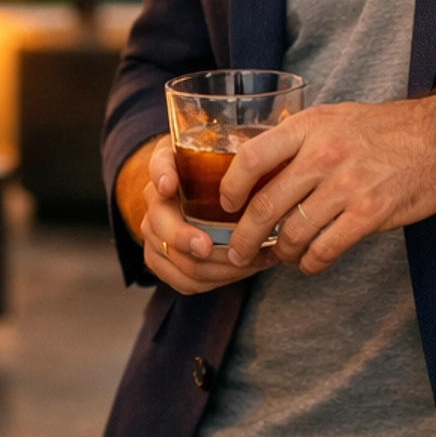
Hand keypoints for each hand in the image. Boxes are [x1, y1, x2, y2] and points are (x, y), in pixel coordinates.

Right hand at [135, 137, 289, 296]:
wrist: (204, 199)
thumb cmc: (225, 175)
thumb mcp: (233, 156)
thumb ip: (246, 155)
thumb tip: (281, 164)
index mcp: (172, 164)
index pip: (159, 163)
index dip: (161, 174)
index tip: (169, 185)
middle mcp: (156, 198)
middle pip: (159, 220)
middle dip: (183, 236)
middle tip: (207, 246)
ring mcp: (154, 231)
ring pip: (173, 256)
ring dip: (211, 264)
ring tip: (248, 260)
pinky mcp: (161, 260)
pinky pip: (182, 279)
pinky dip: (212, 281)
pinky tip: (239, 272)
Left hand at [219, 95, 435, 274]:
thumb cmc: (387, 128)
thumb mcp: (335, 117)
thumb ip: (299, 140)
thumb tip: (258, 167)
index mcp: (309, 127)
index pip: (251, 158)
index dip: (231, 188)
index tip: (226, 206)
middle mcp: (323, 155)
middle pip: (266, 205)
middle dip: (245, 237)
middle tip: (238, 252)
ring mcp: (347, 185)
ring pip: (294, 233)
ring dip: (281, 253)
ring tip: (282, 256)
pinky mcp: (370, 213)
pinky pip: (326, 249)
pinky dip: (311, 263)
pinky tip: (310, 262)